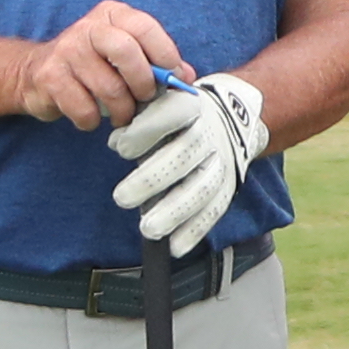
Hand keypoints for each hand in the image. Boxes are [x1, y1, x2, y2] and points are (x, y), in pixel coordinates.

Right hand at [19, 0, 188, 127]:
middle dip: (143, 83)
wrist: (37, 73)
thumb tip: (187, 77)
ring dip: (122, 110)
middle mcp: (88, 27)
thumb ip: (157, 62)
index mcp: (113, 14)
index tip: (174, 80)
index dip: (166, 57)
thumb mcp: (125, 54)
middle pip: (126, 53)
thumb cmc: (93, 64)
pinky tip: (92, 117)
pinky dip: (93, 120)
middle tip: (145, 99)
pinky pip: (84, 108)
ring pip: (108, 87)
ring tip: (123, 115)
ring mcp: (66, 51)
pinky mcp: (50, 77)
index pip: (146, 28)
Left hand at [104, 69, 268, 254]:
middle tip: (121, 198)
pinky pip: (215, 209)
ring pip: (202, 187)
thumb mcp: (158, 101)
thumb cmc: (178, 113)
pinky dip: (196, 230)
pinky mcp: (229, 185)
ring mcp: (222, 161)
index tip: (120, 147)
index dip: (145, 131)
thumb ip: (136, 117)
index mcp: (191, 105)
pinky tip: (175, 247)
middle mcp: (210, 133)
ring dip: (175, 212)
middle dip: (151, 179)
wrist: (232, 116)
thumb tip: (116, 141)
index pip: (172, 114)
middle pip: (184, 156)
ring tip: (148, 230)